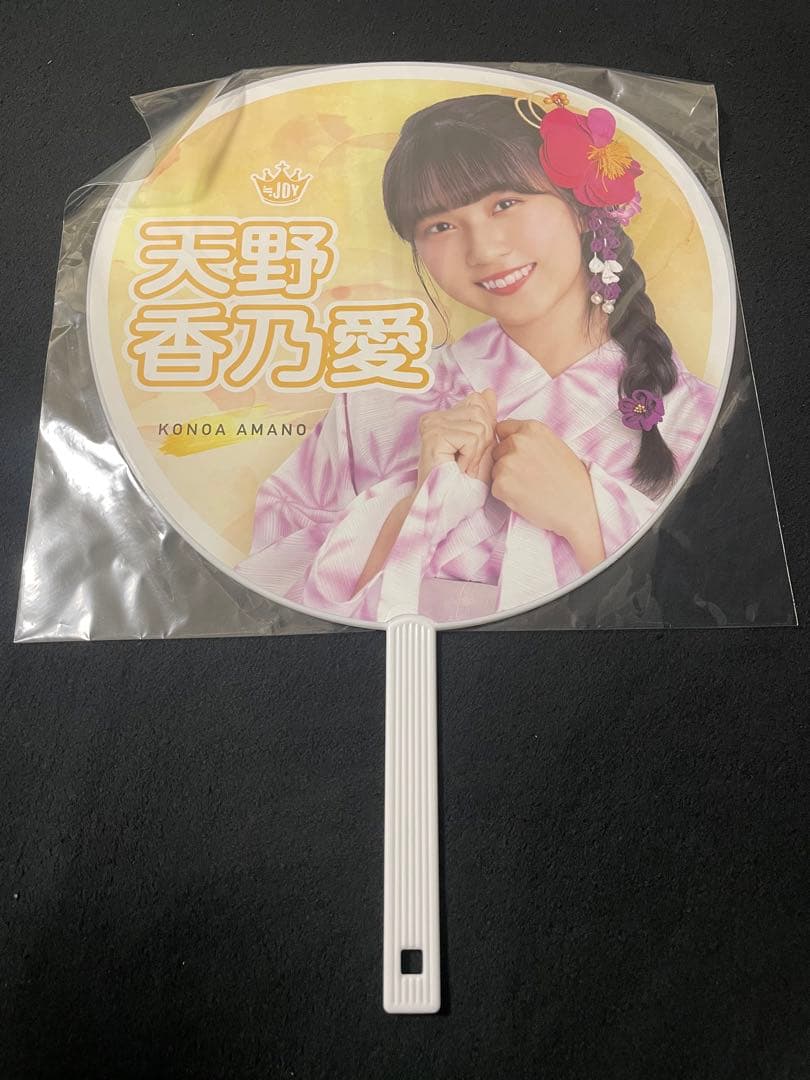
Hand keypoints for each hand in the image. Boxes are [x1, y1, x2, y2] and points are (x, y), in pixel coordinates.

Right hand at [416, 389, 496, 487]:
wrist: (445, 505)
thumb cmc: (462, 482)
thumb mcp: (481, 446)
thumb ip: (485, 418)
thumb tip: (489, 391)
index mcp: (443, 416)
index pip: (478, 403)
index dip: (485, 430)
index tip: (471, 453)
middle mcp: (434, 416)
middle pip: (480, 412)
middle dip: (483, 442)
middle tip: (467, 463)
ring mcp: (431, 424)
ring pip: (479, 426)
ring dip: (477, 453)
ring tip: (462, 467)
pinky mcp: (433, 435)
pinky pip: (471, 437)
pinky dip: (471, 458)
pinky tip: (457, 468)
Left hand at [491, 418, 605, 569]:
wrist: (578, 507)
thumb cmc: (570, 480)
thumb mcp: (553, 446)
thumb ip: (531, 440)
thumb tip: (509, 441)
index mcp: (532, 429)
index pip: (502, 429)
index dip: (507, 443)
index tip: (519, 456)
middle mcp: (517, 441)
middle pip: (496, 450)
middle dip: (506, 462)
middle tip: (528, 476)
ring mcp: (507, 462)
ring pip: (494, 470)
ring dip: (506, 480)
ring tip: (529, 488)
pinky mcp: (501, 484)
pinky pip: (495, 488)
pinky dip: (506, 495)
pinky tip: (525, 497)